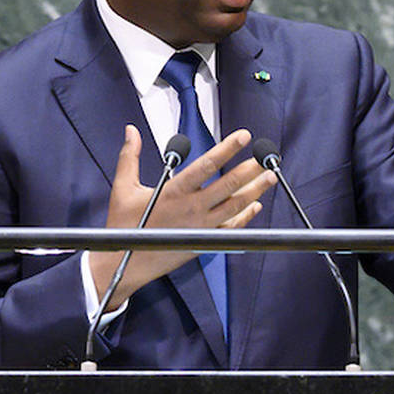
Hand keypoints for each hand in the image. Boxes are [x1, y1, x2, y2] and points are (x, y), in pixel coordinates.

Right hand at [90, 125, 275, 308]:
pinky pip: (231, 228)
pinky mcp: (204, 241)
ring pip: (235, 205)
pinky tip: (255, 206)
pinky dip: (245, 216)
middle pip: (228, 185)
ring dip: (255, 190)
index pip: (206, 165)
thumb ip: (130, 157)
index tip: (243, 136)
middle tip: (266, 156)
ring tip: (270, 176)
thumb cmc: (124, 225)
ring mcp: (201, 226)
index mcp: (174, 192)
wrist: (126, 263)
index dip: (227, 149)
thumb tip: (131, 131)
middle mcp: (192, 208)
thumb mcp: (123, 188)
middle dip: (250, 169)